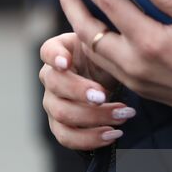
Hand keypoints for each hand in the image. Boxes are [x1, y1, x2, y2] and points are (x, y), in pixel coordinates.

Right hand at [38, 31, 132, 150]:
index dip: (54, 57)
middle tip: (105, 95)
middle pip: (55, 84)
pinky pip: (66, 137)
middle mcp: (51, 76)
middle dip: (80, 91)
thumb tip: (114, 32)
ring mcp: (52, 102)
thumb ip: (105, 38)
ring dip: (93, 117)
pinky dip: (90, 138)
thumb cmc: (107, 57)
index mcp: (60, 51)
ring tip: (123, 114)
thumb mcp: (107, 43)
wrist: (112, 80)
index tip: (66, 62)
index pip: (48, 50)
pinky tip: (114, 134)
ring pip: (61, 113)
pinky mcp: (60, 125)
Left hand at [54, 0, 171, 135]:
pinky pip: (104, 62)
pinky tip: (96, 26)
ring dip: (78, 22)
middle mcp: (135, 63)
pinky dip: (92, 40)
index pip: (107, 3)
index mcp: (151, 42)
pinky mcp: (138, 87)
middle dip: (69, 2)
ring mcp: (134, 79)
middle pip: (87, 30)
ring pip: (92, 49)